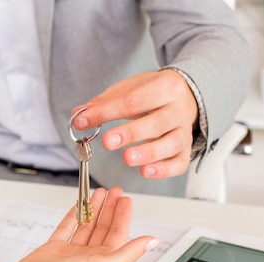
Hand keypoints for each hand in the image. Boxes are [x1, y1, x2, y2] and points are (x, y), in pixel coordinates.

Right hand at [0, 187, 156, 261]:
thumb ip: (128, 253)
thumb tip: (152, 242)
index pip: (118, 235)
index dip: (123, 216)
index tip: (126, 200)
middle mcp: (88, 256)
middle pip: (103, 228)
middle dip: (110, 209)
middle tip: (115, 191)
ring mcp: (70, 252)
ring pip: (86, 226)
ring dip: (94, 209)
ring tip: (99, 193)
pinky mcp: (54, 248)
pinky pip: (67, 228)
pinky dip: (73, 215)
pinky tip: (78, 206)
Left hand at [72, 70, 197, 178]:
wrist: (185, 95)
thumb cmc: (152, 93)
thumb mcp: (129, 89)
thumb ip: (103, 103)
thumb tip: (77, 115)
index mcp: (165, 87)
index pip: (133, 101)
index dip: (106, 112)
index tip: (82, 121)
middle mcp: (178, 110)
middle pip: (156, 123)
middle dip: (131, 133)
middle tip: (108, 142)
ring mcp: (184, 131)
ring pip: (171, 144)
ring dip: (149, 153)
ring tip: (127, 159)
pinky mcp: (186, 149)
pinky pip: (179, 163)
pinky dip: (164, 170)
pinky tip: (145, 171)